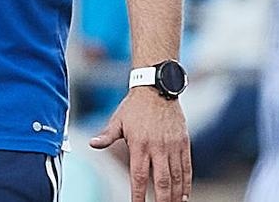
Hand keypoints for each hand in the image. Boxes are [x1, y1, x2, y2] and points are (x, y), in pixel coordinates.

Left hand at [90, 87, 190, 201]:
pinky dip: (186, 182)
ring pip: (177, 177)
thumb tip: (92, 144)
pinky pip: (187, 167)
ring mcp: (173, 146)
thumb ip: (107, 135)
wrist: (156, 89)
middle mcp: (158, 148)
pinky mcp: (184, 143)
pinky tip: (184, 194)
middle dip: (161, 200)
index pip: (138, 176)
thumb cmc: (134, 107)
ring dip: (175, 195)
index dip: (138, 194)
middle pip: (161, 181)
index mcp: (139, 144)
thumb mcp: (118, 120)